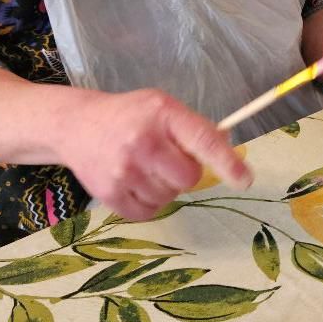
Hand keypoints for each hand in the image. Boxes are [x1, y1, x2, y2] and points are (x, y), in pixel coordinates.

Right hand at [55, 88, 251, 220]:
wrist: (77, 125)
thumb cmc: (130, 115)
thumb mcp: (163, 108)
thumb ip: (194, 128)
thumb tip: (229, 149)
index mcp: (163, 115)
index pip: (203, 140)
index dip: (227, 162)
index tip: (245, 179)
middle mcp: (143, 142)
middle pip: (189, 177)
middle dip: (185, 173)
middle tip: (168, 160)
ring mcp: (124, 170)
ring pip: (169, 197)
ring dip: (164, 187)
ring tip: (145, 167)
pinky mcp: (109, 193)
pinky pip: (148, 213)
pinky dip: (148, 203)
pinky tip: (134, 182)